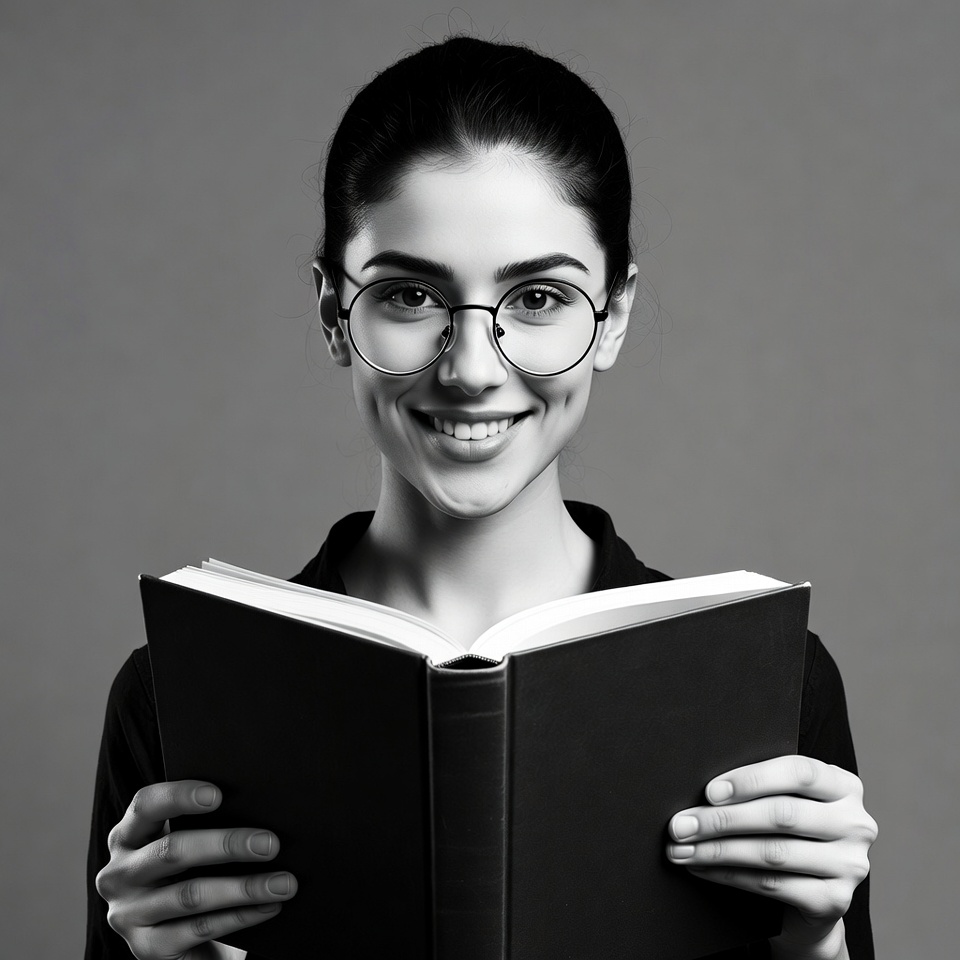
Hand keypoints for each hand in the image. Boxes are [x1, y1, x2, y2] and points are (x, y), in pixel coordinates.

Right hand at [96, 780, 296, 959]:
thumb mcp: (190, 847)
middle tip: (271, 844)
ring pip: (190, 895)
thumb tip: (262, 808)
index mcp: (128, 836)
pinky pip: (199, 929)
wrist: (180, 941)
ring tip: (284, 882)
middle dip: (227, 845)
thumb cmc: (192, 873)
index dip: (178, 796)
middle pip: (172, 851)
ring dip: (244, 888)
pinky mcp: (146, 948)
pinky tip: (269, 906)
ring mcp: (128, 914)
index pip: (145, 805)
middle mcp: (119, 874)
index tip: (218, 795)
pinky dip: (240, 916)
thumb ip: (207, 825)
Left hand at [666, 756, 876, 955]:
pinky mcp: (835, 901)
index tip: (709, 791)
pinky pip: (772, 884)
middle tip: (680, 825)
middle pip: (781, 814)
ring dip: (718, 851)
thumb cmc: (786, 835)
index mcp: (843, 785)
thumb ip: (761, 788)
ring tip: (681, 849)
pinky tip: (702, 869)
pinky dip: (729, 876)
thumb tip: (702, 788)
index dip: (751, 779)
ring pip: (772, 852)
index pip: (799, 772)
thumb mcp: (783, 802)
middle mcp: (856, 823)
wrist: (809, 900)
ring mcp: (850, 865)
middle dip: (721, 820)